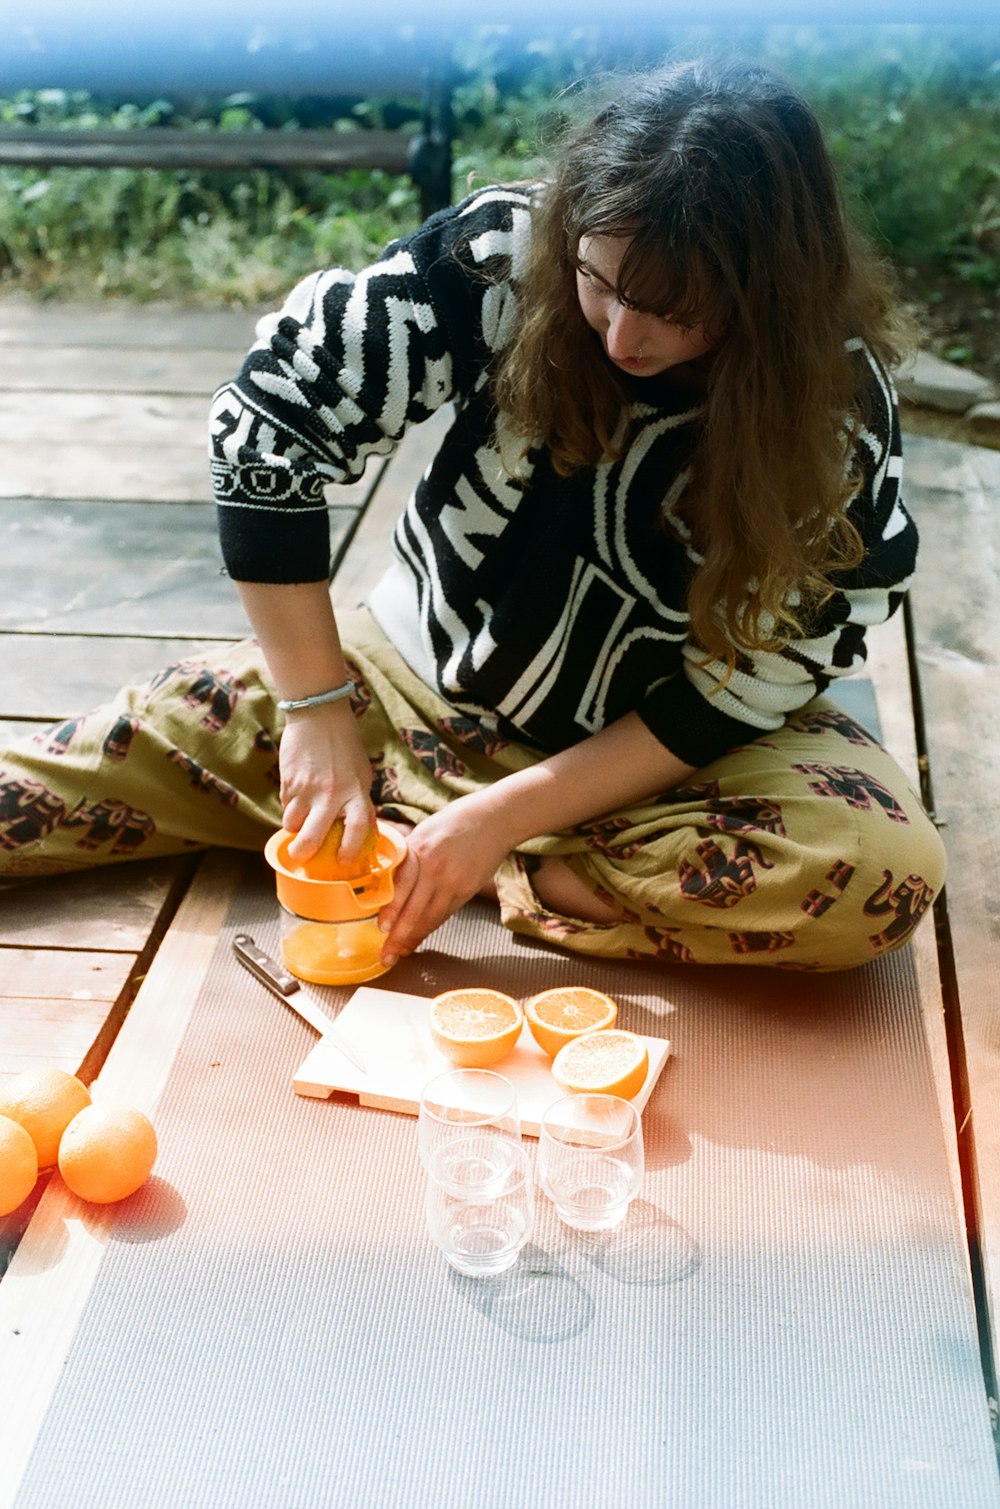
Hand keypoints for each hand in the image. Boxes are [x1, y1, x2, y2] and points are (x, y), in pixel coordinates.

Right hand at [278, 701, 374, 864]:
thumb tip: (365, 831)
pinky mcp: (288, 781)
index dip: (350, 851)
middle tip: (301, 857)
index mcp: (356, 792)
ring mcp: (306, 789)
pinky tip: (297, 794)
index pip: (358, 830)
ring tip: (300, 819)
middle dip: (303, 853)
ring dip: (294, 827)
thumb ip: (361, 803)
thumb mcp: (362, 774)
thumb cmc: (345, 746)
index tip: (344, 861)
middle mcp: (331, 795)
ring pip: (292, 824)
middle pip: (312, 838)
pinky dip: (289, 807)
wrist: (319, 716)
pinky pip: (284, 805)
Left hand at [377, 796, 510, 965]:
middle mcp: (436, 869)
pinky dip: (430, 928)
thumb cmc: (457, 820)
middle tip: (387, 956)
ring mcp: (454, 882)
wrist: (495, 818)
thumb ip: (408, 855)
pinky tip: (420, 937)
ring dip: (414, 938)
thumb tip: (388, 875)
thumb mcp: (425, 830)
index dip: (392, 910)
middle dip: (398, 937)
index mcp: (420, 851)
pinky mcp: (467, 890)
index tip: (381, 928)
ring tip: (401, 953)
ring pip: (431, 918)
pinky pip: (445, 914)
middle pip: (414, 910)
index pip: (402, 887)